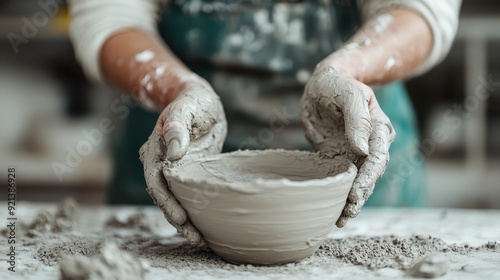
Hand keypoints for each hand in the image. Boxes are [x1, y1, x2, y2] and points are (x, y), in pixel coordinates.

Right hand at [140, 85, 226, 243]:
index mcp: (156, 149)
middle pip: (164, 195)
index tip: (180, 217)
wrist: (201, 101)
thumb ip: (178, 125)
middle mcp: (161, 163)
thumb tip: (174, 152)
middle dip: (176, 217)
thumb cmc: (193, 101)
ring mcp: (175, 170)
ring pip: (175, 199)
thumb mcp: (186, 107)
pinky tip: (204, 225)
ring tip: (198, 239)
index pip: (156, 180)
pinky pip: (188, 195)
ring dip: (184, 220)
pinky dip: (193, 210)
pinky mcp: (189, 173)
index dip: (166, 200)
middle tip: (194, 236)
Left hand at [300, 66, 394, 227]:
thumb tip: (361, 148)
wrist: (322, 85)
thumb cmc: (337, 85)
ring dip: (352, 201)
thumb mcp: (348, 95)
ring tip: (341, 218)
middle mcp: (370, 144)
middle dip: (360, 195)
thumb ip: (356, 120)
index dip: (368, 177)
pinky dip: (340, 195)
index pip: (377, 158)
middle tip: (347, 211)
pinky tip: (335, 211)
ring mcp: (354, 153)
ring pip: (358, 181)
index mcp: (377, 128)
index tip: (355, 192)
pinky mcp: (339, 157)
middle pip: (370, 175)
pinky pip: (343, 179)